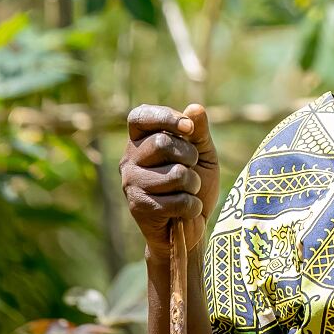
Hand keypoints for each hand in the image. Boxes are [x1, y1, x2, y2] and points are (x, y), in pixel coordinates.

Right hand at [121, 103, 219, 261]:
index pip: (139, 116)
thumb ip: (199, 132)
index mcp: (142, 140)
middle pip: (162, 143)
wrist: (193, 225)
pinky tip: (186, 211)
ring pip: (174, 174)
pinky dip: (192, 205)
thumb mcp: (203, 154)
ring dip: (193, 184)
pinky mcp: (138, 207)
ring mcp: (131, 183)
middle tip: (193, 169)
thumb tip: (195, 108)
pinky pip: (177, 200)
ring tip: (189, 191)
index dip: (164, 117)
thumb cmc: (196, 184)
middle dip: (190, 156)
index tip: (188, 128)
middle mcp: (130, 159)